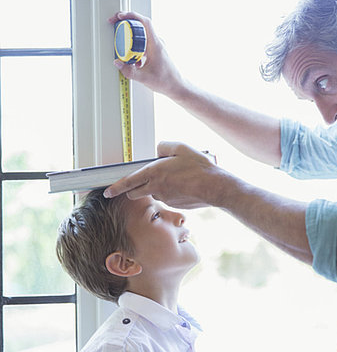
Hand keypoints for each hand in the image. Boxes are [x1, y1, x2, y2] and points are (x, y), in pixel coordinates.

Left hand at [104, 142, 223, 208]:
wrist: (215, 187)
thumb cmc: (199, 167)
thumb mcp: (180, 147)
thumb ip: (164, 147)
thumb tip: (158, 152)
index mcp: (154, 173)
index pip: (128, 182)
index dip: (116, 188)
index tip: (107, 192)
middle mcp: (156, 188)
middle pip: (135, 192)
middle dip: (133, 189)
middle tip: (139, 182)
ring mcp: (165, 198)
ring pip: (153, 193)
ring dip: (156, 187)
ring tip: (175, 177)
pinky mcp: (174, 204)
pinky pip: (167, 196)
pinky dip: (170, 191)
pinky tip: (184, 184)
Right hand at [109, 11, 182, 95]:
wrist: (177, 86)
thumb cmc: (166, 81)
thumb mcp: (144, 78)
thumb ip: (129, 71)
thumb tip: (118, 63)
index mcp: (155, 44)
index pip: (144, 22)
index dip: (131, 15)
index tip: (120, 16)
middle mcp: (157, 42)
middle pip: (140, 26)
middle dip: (126, 25)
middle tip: (116, 26)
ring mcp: (157, 46)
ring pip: (141, 36)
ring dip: (131, 40)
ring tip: (124, 48)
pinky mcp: (156, 51)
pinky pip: (144, 44)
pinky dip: (136, 48)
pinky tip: (134, 61)